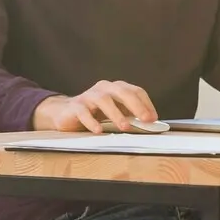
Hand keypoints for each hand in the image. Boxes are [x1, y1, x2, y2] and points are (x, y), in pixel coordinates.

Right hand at [32, 80, 158, 132]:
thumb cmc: (96, 113)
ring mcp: (88, 96)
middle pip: (122, 92)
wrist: (66, 113)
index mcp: (116, 88)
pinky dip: (92, 122)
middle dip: (136, 106)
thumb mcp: (116, 113)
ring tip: (125, 127)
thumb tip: (151, 123)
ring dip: (116, 114)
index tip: (153, 118)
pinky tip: (99, 130)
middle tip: (145, 120)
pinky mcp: (75, 107)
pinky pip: (84, 113)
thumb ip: (132, 115)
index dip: (146, 104)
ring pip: (103, 100)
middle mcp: (104, 89)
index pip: (135, 91)